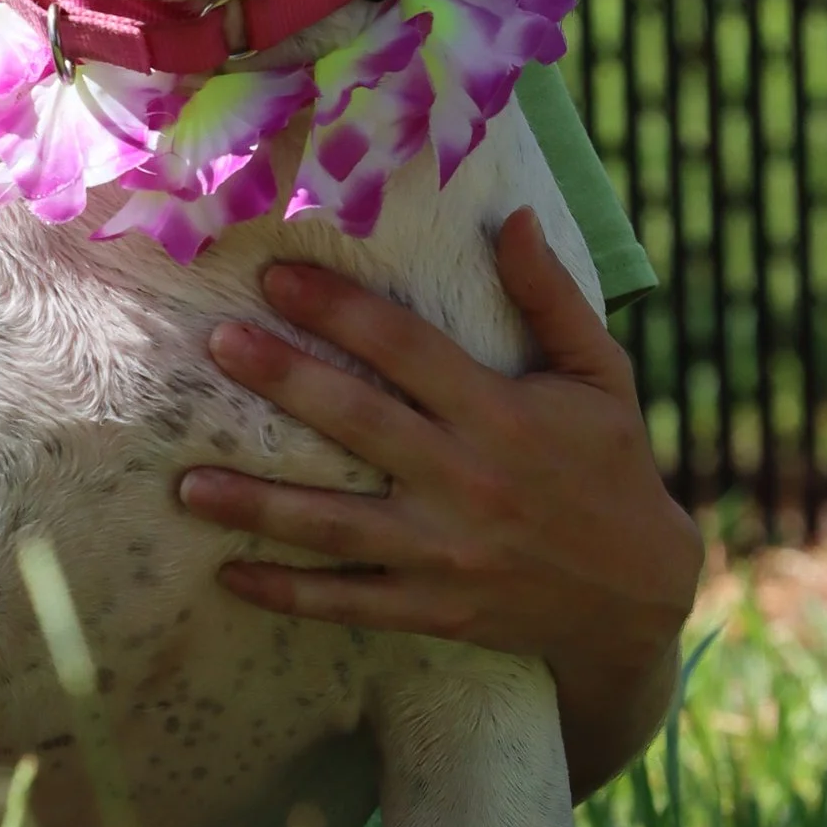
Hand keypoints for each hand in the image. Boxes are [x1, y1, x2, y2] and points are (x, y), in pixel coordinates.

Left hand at [176, 208, 702, 793]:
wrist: (639, 595)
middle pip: (361, 424)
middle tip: (216, 345)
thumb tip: (512, 216)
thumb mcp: (602, 376)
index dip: (340, 310)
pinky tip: (230, 576)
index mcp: (503, 414)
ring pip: (338, 527)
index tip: (274, 276)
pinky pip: (351, 603)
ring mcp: (448, 552)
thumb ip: (553, 298)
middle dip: (286, 383)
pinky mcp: (438, 610)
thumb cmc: (613, 466)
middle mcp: (469, 480)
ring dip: (260, 506)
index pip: (408, 349)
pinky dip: (290, 593)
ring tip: (188, 485)